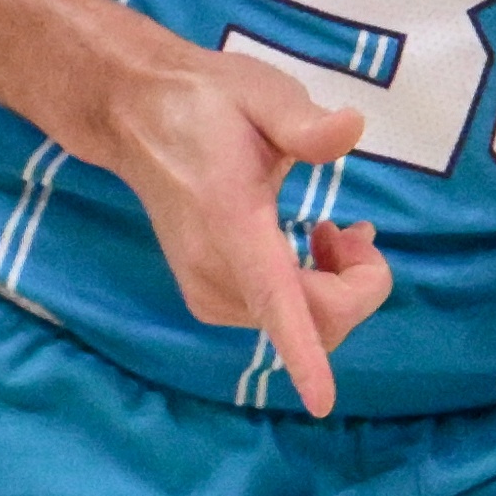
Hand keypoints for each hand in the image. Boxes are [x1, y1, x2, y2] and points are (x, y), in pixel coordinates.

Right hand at [93, 45, 391, 414]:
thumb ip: (305, 122)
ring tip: (332, 230)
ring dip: (336, 288)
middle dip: (357, 286)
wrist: (137, 116)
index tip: (322, 402)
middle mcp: (215, 271)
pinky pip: (279, 320)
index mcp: (232, 223)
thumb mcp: (263, 93)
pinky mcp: (206, 298)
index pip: (274, 298)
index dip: (302, 354)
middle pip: (312, 320)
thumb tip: (353, 128)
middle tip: (356, 230)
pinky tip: (308, 247)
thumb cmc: (208, 100)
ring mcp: (206, 291)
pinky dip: (311, 296)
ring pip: (300, 325)